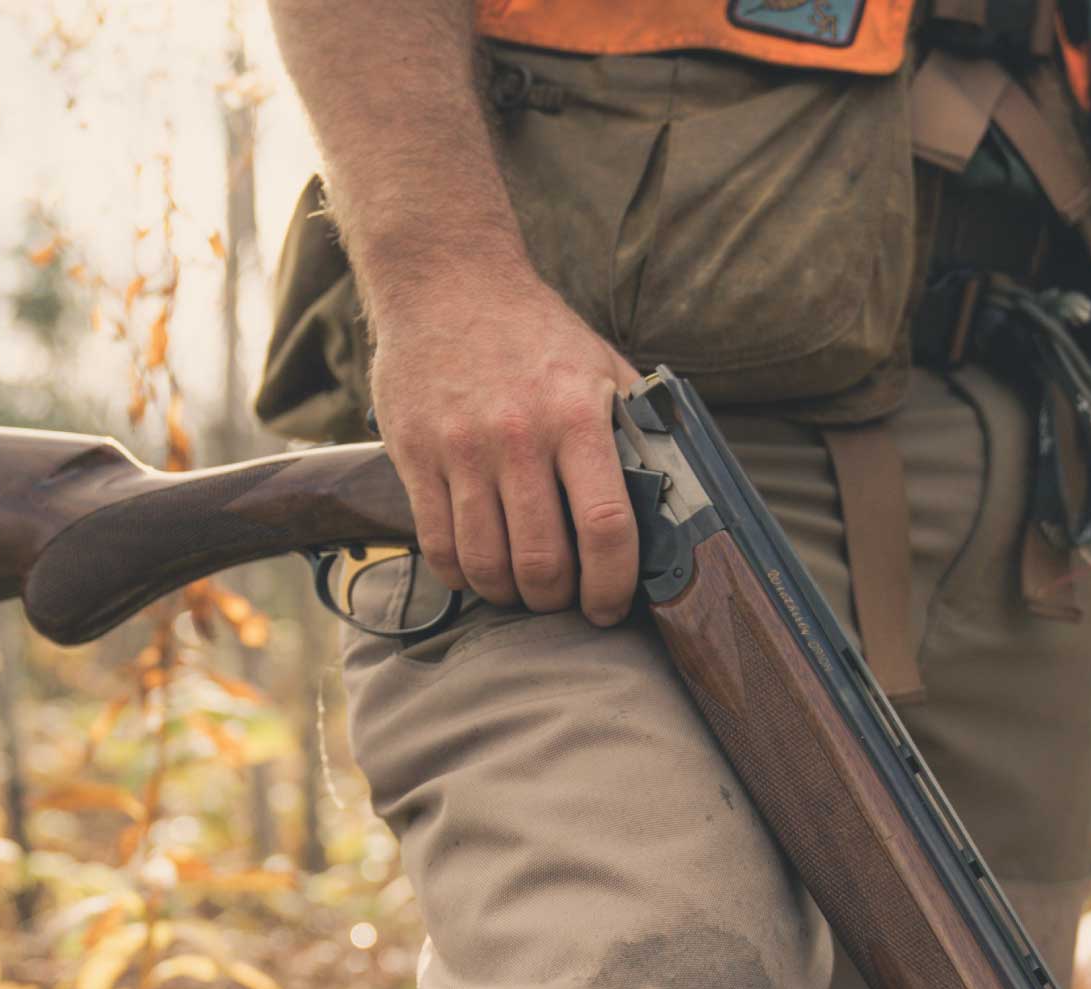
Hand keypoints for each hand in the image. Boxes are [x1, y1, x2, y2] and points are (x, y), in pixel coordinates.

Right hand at [369, 267, 643, 625]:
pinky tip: (477, 568)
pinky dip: (461, 574)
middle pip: (542, 561)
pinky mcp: (415, 455)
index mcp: (577, 415)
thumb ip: (635, 425)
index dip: (613, 583)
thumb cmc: (533, 331)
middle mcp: (519, 437)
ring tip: (520, 589)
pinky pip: (438, 545)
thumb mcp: (600, 364)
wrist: (446, 281)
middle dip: (556, 600)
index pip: (606, 526)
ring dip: (508, 595)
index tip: (609, 606)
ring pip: (487, 563)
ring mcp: (462, 449)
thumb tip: (674, 492)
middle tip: (562, 599)